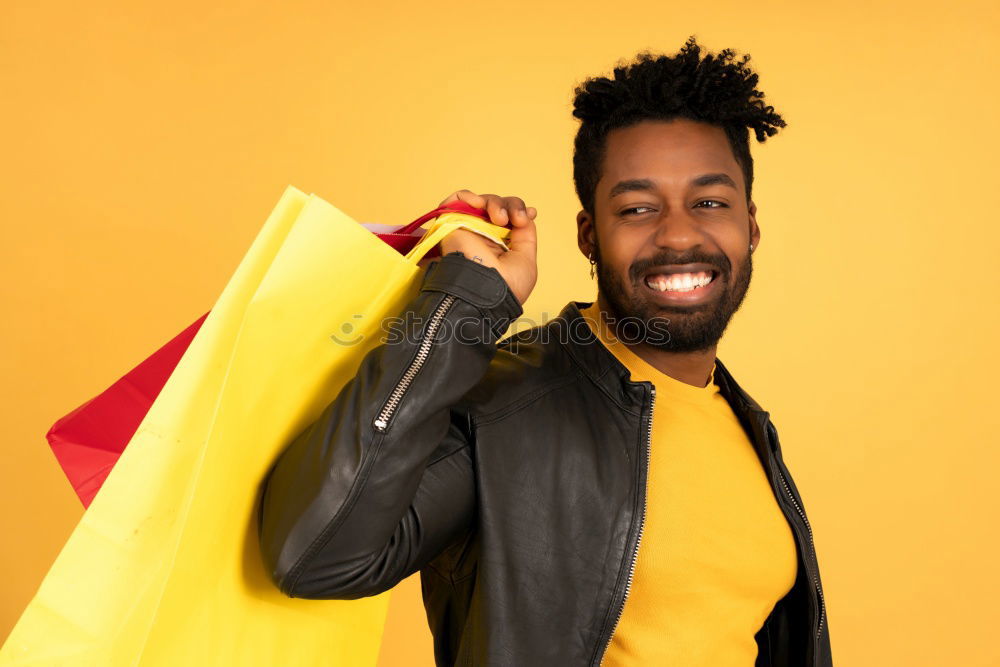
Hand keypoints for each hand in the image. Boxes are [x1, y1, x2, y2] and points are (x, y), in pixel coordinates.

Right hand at [429, 189, 537, 304]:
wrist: (484, 291)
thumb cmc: (507, 285)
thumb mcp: (526, 259)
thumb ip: (526, 235)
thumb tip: (526, 215)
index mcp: (500, 246)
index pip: (509, 219)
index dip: (518, 211)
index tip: (529, 215)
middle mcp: (483, 237)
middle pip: (498, 207)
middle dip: (512, 206)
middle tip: (516, 219)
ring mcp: (467, 229)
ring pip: (481, 202)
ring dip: (495, 203)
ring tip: (499, 218)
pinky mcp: (451, 225)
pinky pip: (456, 201)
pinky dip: (467, 196)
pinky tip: (478, 204)